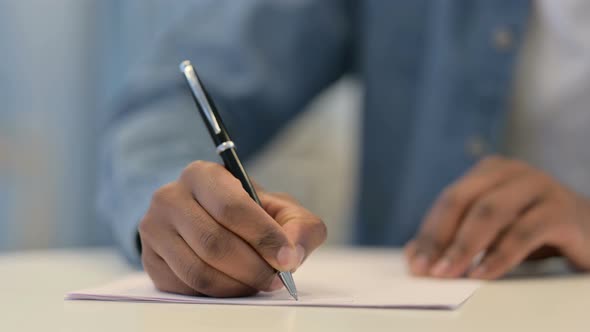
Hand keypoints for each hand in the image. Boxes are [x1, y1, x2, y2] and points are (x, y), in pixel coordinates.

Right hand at [139, 161, 326, 296]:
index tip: (287, 258)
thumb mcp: (281, 209)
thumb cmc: (249, 212)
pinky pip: (186, 288)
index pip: (231, 207)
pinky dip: (218, 293)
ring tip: (259, 283)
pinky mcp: (150, 260)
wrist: (209, 218)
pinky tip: (235, 284)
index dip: (263, 237)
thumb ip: (299, 226)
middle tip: (276, 279)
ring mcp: (154, 230)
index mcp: (202, 174)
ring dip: (237, 285)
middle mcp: (170, 197)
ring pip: (198, 271)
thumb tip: (292, 255)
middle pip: (214, 243)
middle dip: (253, 267)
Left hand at [405, 156, 589, 278]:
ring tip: (448, 273)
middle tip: (428, 270)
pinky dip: (499, 255)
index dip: (430, 232)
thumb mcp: (492, 230)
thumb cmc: (534, 229)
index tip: (415, 263)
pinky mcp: (562, 211)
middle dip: (441, 238)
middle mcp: (513, 172)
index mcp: (491, 170)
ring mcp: (540, 186)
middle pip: (464, 200)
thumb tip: (414, 255)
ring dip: (464, 246)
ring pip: (490, 212)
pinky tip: (483, 274)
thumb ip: (455, 236)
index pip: (450, 200)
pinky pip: (523, 232)